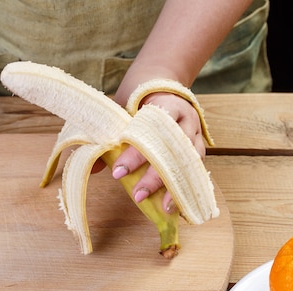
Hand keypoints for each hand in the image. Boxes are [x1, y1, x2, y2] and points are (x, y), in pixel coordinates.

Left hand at [99, 93, 205, 212]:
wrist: (161, 81)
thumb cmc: (137, 97)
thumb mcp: (120, 107)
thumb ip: (108, 133)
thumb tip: (92, 167)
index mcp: (166, 104)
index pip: (151, 132)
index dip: (135, 154)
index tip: (117, 172)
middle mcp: (186, 119)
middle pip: (172, 150)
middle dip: (155, 176)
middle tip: (138, 195)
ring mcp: (195, 134)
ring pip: (188, 162)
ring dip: (175, 186)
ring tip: (165, 207)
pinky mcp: (199, 147)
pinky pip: (196, 170)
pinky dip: (187, 187)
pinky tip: (179, 206)